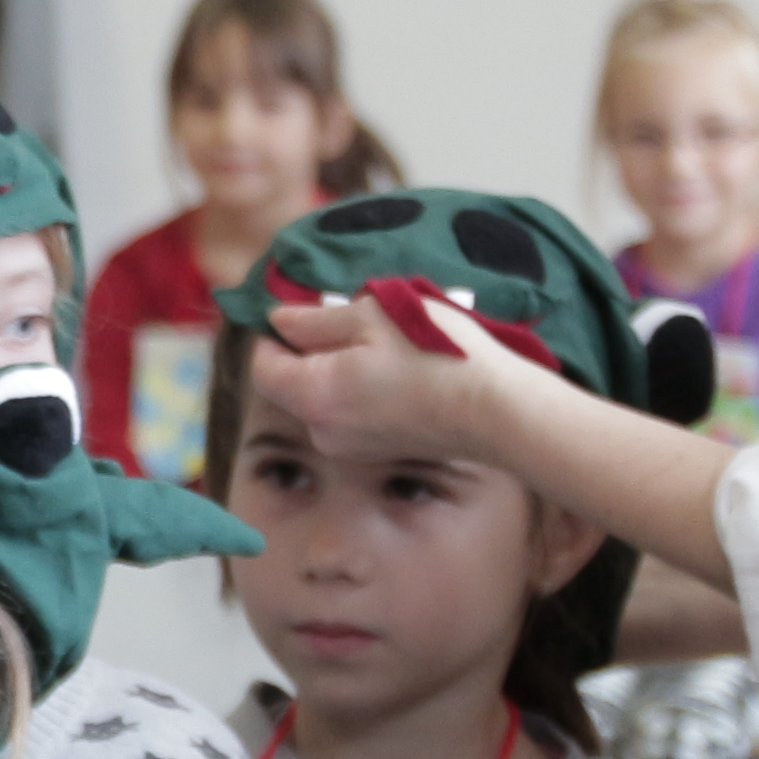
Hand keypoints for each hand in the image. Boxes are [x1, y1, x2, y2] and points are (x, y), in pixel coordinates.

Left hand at [247, 290, 543, 465]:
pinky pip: (351, 411)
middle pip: (292, 383)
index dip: (272, 334)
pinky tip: (400, 366)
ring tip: (385, 338)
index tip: (300, 309)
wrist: (495, 412)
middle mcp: (321, 430)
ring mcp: (350, 447)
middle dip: (312, 346)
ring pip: (324, 396)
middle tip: (351, 315)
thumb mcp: (371, 316)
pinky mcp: (377, 450)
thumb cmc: (435, 355)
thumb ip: (315, 320)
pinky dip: (362, 386)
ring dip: (341, 364)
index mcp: (311, 395)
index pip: (263, 366)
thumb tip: (278, 322)